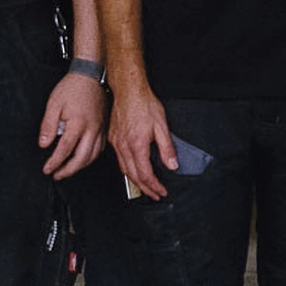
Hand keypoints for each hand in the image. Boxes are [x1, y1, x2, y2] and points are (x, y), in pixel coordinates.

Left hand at [37, 71, 105, 179]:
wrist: (90, 75)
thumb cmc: (73, 87)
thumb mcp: (54, 104)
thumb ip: (48, 126)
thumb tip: (44, 144)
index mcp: (78, 123)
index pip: (65, 149)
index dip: (55, 162)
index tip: (47, 169)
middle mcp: (92, 128)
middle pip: (82, 158)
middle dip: (68, 170)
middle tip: (57, 175)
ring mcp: (101, 129)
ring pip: (93, 155)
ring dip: (80, 166)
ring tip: (68, 170)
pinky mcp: (105, 127)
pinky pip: (100, 148)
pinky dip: (91, 157)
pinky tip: (84, 159)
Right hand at [110, 80, 176, 198]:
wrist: (128, 90)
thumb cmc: (144, 104)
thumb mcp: (162, 126)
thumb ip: (167, 148)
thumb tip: (172, 165)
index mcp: (137, 144)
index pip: (145, 173)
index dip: (154, 186)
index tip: (161, 191)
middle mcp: (124, 146)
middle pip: (134, 176)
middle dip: (145, 188)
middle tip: (155, 195)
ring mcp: (116, 143)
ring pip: (124, 170)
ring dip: (135, 182)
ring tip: (146, 188)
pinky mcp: (113, 138)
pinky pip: (119, 160)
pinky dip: (127, 170)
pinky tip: (133, 171)